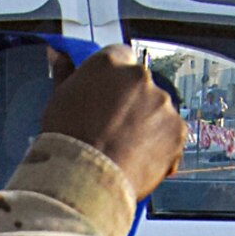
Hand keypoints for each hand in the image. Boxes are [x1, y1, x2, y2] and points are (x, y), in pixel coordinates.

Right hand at [38, 46, 186, 201]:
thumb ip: (65, 73)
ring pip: (158, 109)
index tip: (110, 95)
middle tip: (114, 129)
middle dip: (132, 103)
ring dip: (147, 124)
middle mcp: (139, 77)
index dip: (114, 79)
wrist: (86, 181)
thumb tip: (58, 54)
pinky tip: (139, 160)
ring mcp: (161, 103)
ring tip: (125, 149)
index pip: (120, 56)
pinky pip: (172, 135)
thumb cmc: (68, 143)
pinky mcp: (177, 129)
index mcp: (109, 63)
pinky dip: (162, 147)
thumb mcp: (58, 101)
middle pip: (140, 84)